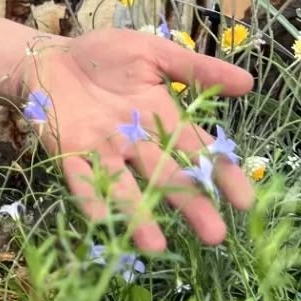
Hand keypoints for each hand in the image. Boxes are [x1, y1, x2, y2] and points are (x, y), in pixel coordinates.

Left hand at [22, 33, 254, 252]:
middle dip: (190, 205)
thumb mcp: (154, 54)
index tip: (245, 202)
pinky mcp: (70, 151)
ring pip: (126, 187)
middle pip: (168, 177)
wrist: (50, 55)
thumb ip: (196, 69)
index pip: (199, 151)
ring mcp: (104, 151)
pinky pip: (82, 178)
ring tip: (155, 246)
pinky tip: (101, 221)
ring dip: (139, 215)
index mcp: (164, 119)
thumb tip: (249, 83)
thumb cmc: (106, 57)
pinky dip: (91, 199)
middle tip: (214, 235)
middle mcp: (138, 143)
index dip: (222, 174)